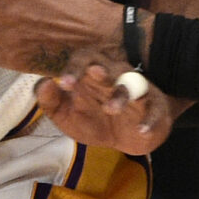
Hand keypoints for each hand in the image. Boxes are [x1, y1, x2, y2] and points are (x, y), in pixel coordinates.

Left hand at [36, 64, 179, 155]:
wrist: (128, 138)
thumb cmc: (94, 119)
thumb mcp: (67, 115)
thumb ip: (51, 101)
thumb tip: (45, 84)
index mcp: (92, 74)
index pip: (84, 60)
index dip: (74, 68)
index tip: (64, 83)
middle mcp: (115, 77)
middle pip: (110, 67)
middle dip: (101, 71)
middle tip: (93, 72)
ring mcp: (136, 91)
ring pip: (132, 87)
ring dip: (121, 96)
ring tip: (111, 109)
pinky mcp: (154, 108)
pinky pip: (154, 110)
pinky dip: (149, 120)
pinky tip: (141, 129)